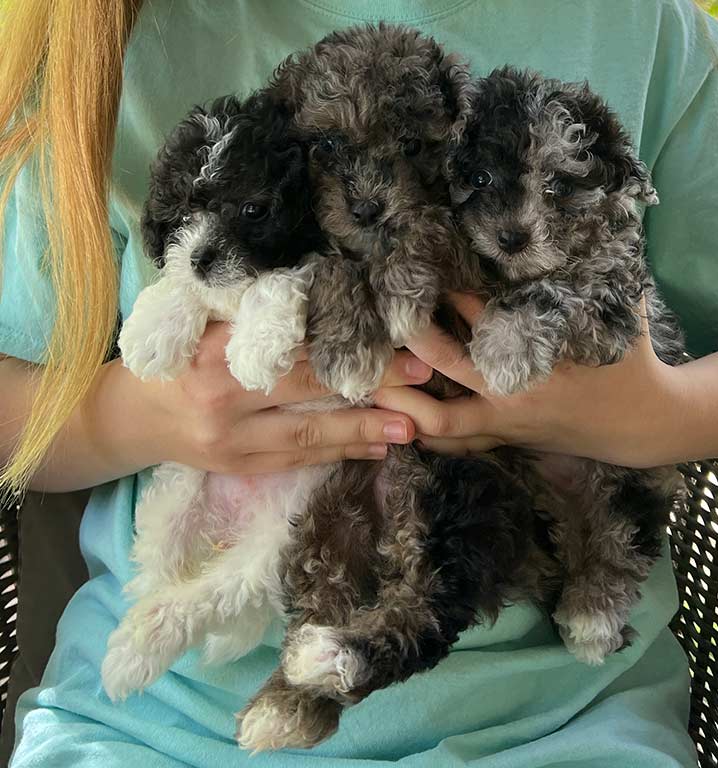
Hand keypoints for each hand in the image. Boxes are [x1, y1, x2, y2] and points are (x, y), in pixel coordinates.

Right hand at [123, 322, 431, 473]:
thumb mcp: (207, 328)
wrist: (134, 417)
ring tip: (412, 428)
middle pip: (309, 392)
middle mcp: (222, 400)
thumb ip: (259, 322)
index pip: (294, 349)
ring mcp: (231, 442)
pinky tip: (374, 448)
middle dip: (371, 387)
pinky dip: (338, 453)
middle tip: (422, 380)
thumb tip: (330, 307)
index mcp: (215, 353)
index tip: (397, 342)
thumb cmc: (176, 360)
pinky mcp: (239, 468)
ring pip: (309, 434)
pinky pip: (297, 459)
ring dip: (364, 430)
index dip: (348, 348)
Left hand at [374, 293, 687, 467]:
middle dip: (407, 341)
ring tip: (367, 378)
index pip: (480, 315)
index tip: (419, 271)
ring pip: (438, 422)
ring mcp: (502, 423)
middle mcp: (510, 393)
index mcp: (537, 357)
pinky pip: (453, 444)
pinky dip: (423, 432)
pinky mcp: (502, 440)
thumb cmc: (632, 362)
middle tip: (376, 319)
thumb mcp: (618, 315)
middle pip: (443, 367)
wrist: (643, 425)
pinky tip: (397, 415)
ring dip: (402, 400)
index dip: (447, 292)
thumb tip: (576, 228)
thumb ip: (593, 277)